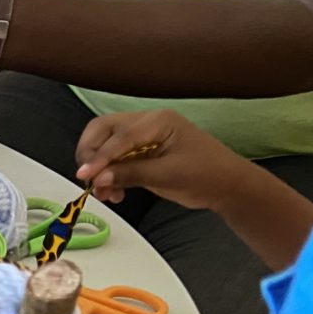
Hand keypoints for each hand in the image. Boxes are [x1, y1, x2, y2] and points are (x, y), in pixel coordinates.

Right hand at [75, 110, 255, 209]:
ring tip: (103, 192)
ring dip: (98, 168)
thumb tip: (99, 178)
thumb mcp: (169, 175)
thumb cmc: (208, 174)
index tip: (85, 176)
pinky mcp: (140, 153)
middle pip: (104, 131)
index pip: (120, 137)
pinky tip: (113, 192)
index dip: (100, 157)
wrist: (227, 185)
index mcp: (158, 121)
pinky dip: (107, 175)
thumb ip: (132, 174)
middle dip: (92, 155)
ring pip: (104, 145)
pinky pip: (113, 160)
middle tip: (88, 179)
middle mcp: (147, 123)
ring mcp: (142, 137)